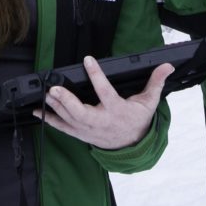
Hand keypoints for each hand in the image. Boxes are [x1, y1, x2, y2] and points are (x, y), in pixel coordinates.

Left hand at [35, 57, 172, 149]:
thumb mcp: (149, 102)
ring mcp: (89, 130)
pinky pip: (63, 128)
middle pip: (81, 113)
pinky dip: (50, 120)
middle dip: (67, 101)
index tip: (88, 60)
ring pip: (70, 119)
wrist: (132, 145)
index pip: (105, 92)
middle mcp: (100, 121)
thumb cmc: (138, 120)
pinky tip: (38, 111)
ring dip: (56, 107)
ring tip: (46, 94)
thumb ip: (156, 82)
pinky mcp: (80, 134)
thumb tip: (167, 65)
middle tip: (55, 88)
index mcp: (117, 110)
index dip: (96, 75)